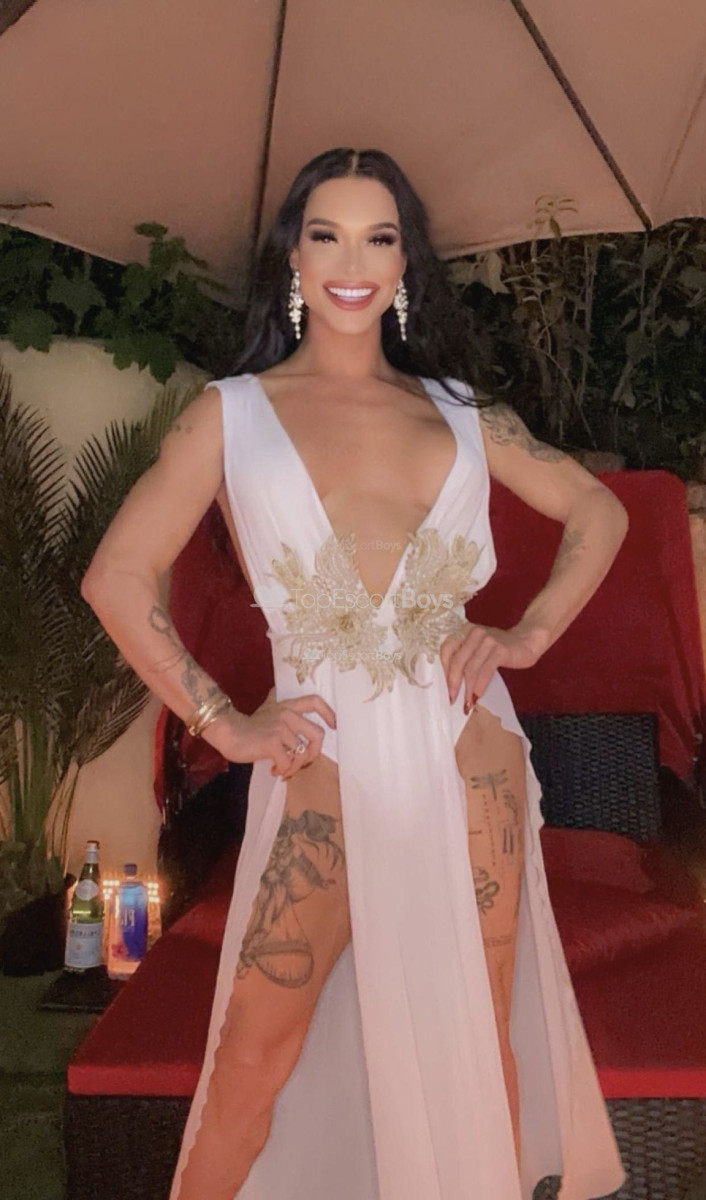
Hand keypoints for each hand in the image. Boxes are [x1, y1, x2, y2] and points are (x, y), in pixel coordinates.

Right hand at [203, 687, 336, 779]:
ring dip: (294, 767)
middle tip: (303, 763)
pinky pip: (288, 762)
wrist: (226, 731)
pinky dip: (283, 771)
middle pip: (317, 734)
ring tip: (282, 769)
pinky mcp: (272, 742)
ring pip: (302, 753)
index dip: (328, 713)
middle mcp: (286, 713)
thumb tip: (297, 717)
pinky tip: (273, 770)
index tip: (334, 725)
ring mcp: (280, 727)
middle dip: (314, 754)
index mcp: (287, 705)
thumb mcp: (267, 711)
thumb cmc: (248, 727)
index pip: (314, 701)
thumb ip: (282, 711)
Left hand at [440, 624, 548, 710]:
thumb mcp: (478, 647)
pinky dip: (480, 686)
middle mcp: (474, 633)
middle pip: (457, 661)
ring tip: (466, 704)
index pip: (446, 650)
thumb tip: (449, 683)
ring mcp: (488, 640)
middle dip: (452, 683)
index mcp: (464, 631)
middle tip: (450, 700)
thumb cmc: (499, 647)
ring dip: (467, 689)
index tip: (442, 688)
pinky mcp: (500, 650)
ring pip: (471, 668)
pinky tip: (478, 696)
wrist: (527, 639)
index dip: (443, 671)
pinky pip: (486, 671)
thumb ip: (464, 657)